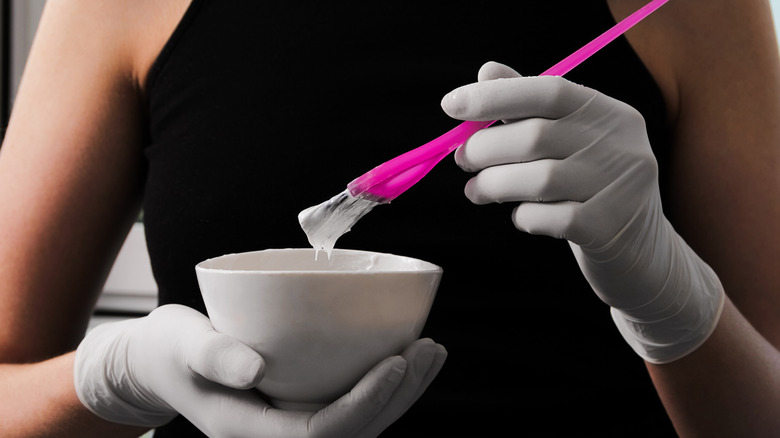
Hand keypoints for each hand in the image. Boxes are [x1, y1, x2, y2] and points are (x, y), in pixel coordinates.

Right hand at [74, 304, 445, 436]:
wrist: (160, 365)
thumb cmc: (169, 351)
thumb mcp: (181, 345)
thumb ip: (214, 356)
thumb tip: (255, 370)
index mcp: (251, 432)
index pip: (322, 432)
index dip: (365, 403)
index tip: (395, 360)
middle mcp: (278, 435)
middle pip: (354, 433)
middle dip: (398, 396)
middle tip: (429, 349)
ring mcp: (291, 424)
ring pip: (360, 423)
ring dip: (401, 392)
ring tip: (431, 352)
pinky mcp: (300, 406)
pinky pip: (350, 405)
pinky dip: (383, 385)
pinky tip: (403, 354)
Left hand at [442, 61, 723, 363]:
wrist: (641, 254)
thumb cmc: (591, 189)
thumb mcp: (569, 142)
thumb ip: (529, 107)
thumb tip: (487, 71)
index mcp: (610, 114)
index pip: (549, 91)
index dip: (496, 96)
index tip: (450, 106)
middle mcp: (621, 145)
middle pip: (536, 136)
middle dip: (485, 148)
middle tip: (462, 160)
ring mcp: (619, 187)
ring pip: (538, 179)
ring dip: (494, 185)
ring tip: (476, 192)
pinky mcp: (608, 228)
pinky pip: (548, 218)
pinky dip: (524, 217)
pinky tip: (522, 217)